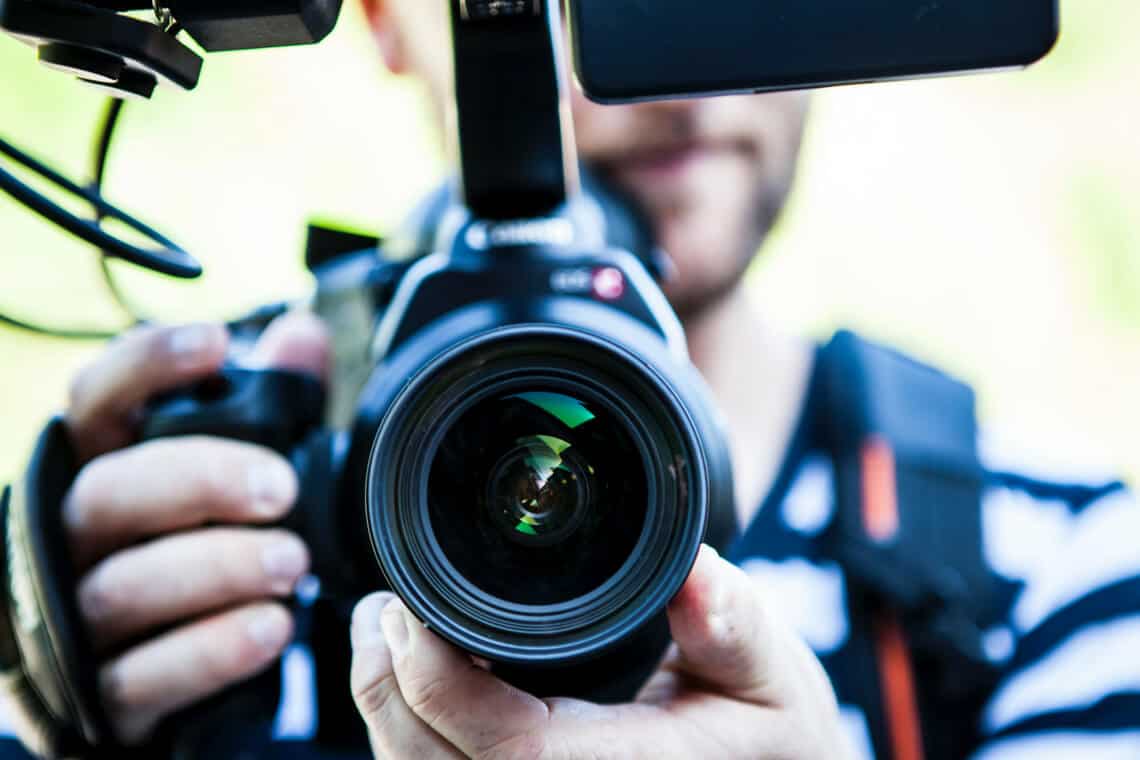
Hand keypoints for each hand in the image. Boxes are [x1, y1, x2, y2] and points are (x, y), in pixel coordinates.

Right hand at [60, 312, 329, 742]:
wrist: (159, 670)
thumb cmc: (194, 547)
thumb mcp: (234, 472)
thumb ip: (270, 405)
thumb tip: (303, 334)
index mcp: (105, 467)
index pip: (98, 400)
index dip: (146, 365)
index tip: (216, 344)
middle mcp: (76, 536)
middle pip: (109, 491)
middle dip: (199, 481)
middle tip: (280, 489)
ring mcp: (79, 618)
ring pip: (125, 586)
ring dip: (217, 569)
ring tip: (290, 563)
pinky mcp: (104, 693)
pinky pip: (145, 676)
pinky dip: (211, 651)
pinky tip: (270, 628)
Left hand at [349, 545, 850, 759]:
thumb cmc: (773, 744)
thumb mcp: (772, 676)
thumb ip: (733, 623)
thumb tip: (696, 564)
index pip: (503, 747)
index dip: (436, 679)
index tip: (412, 606)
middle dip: (384, 687)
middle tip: (380, 608)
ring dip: (388, 713)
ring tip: (384, 636)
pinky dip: (412, 739)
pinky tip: (415, 687)